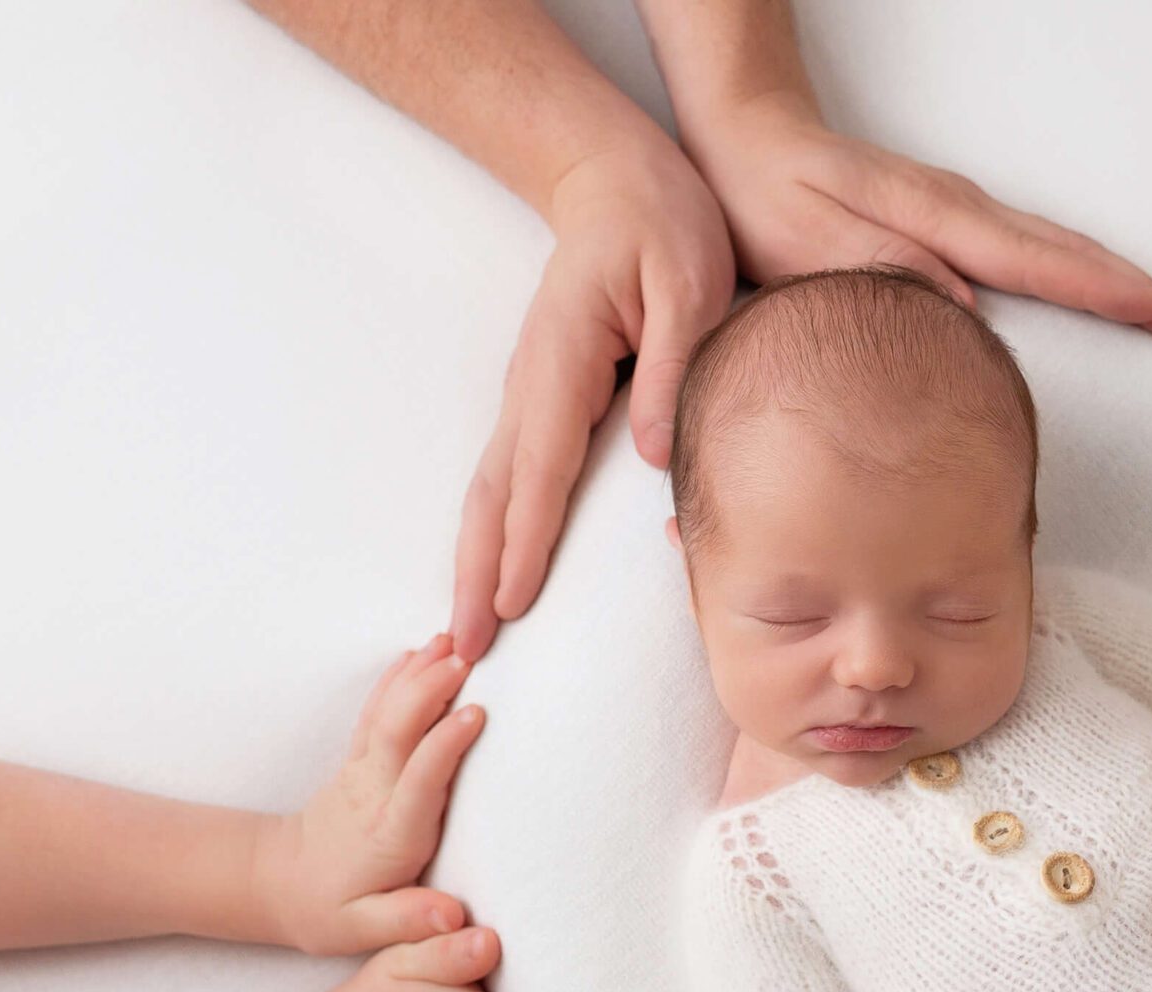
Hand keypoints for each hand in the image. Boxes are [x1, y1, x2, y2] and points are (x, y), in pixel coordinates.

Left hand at [258, 636, 481, 954]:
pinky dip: (398, 678)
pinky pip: (378, 711)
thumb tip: (452, 917)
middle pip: (399, 730)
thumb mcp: (364, 931)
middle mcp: (374, 793)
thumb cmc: (329, 911)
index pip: (418, 780)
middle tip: (467, 657)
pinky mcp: (358, 760)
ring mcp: (362, 771)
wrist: (279, 886)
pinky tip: (418, 653)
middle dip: (430, 689)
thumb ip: (408, 921)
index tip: (476, 713)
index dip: (445, 744)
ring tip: (450, 639)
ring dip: (417, 673)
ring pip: (387, 712)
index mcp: (388, 834)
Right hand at [453, 144, 736, 657]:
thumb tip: (652, 458)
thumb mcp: (690, 283)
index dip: (524, 542)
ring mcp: (526, 394)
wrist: (616, 180)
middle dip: (474, 576)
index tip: (507, 606)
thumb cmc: (662, 227)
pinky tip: (491, 576)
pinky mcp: (539, 401)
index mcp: (564, 363)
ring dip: (471, 564)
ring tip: (463, 633)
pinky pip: (507, 479)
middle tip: (462, 650)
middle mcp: (531, 386)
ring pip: (489, 492)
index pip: (541, 470)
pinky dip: (490, 533)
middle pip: (492, 496)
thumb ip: (676, 365)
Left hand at [683, 96, 1151, 349]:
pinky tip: (1096, 293)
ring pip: (1059, 249)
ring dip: (1119, 283)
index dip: (1113, 295)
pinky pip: (1034, 251)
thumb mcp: (809, 247)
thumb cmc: (767, 196)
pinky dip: (1080, 274)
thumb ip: (885, 276)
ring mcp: (962, 212)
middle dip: (1141, 293)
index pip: (1044, 263)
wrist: (748, 135)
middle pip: (1072, 253)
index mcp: (937, 220)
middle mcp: (962, 210)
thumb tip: (961, 308)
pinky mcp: (952, 222)